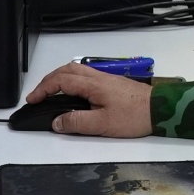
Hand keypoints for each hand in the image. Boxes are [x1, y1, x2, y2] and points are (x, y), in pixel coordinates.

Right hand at [24, 63, 152, 136]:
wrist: (161, 109)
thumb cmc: (134, 116)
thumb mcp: (102, 124)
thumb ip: (77, 123)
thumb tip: (56, 122)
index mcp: (93, 85)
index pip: (61, 81)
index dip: (43, 89)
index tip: (32, 100)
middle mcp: (98, 76)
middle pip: (67, 69)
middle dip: (48, 80)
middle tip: (38, 95)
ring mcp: (106, 78)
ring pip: (77, 70)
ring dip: (60, 77)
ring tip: (51, 92)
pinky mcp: (113, 83)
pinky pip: (86, 75)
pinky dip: (72, 79)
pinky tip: (73, 92)